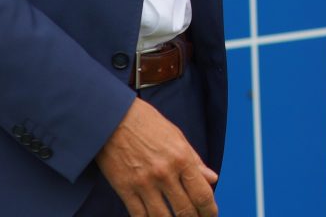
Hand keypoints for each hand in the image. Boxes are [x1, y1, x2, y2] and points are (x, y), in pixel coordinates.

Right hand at [96, 98, 217, 215]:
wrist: (113, 118)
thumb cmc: (147, 124)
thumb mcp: (177, 136)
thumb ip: (195, 161)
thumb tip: (213, 178)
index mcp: (181, 158)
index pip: (202, 193)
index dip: (210, 210)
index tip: (211, 215)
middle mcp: (165, 173)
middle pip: (185, 210)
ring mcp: (144, 183)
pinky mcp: (125, 189)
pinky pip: (139, 216)